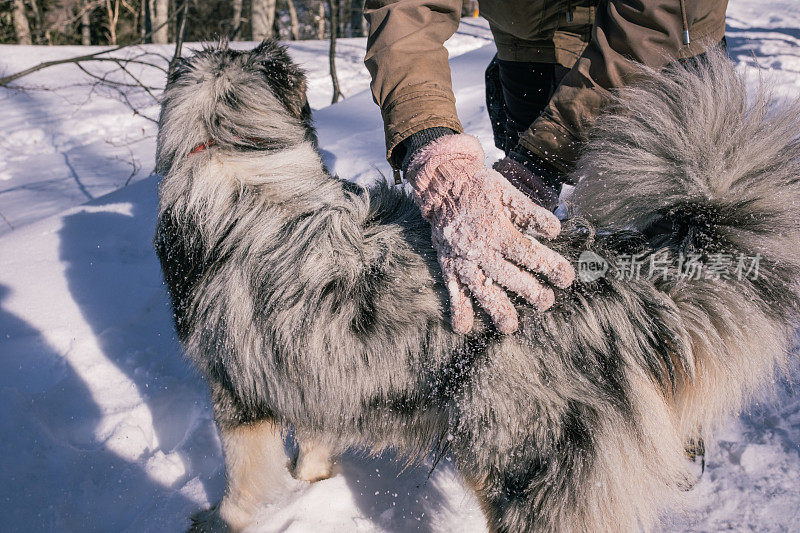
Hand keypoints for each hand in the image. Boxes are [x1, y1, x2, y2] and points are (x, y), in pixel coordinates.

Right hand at [406, 134, 574, 333]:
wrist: (444, 184)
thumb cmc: (480, 188)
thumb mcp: (508, 192)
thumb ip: (531, 212)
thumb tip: (555, 230)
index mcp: (497, 229)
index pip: (527, 253)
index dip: (549, 266)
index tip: (566, 278)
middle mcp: (479, 248)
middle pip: (507, 275)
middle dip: (529, 291)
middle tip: (546, 303)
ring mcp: (462, 259)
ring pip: (480, 288)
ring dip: (495, 309)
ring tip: (510, 327)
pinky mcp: (448, 265)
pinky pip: (452, 290)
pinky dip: (457, 309)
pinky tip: (464, 329)